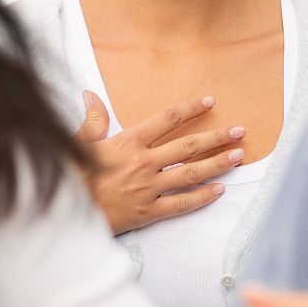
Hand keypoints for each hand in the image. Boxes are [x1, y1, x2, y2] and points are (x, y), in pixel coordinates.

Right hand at [74, 91, 244, 233]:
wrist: (68, 212)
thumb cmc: (73, 176)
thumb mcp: (80, 143)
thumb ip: (92, 119)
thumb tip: (90, 94)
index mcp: (130, 142)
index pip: (168, 119)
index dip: (191, 109)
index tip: (210, 101)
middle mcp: (145, 162)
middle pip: (189, 146)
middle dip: (217, 137)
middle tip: (239, 131)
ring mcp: (150, 188)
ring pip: (191, 173)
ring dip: (218, 164)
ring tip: (238, 156)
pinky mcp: (150, 211)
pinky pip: (182, 203)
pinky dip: (202, 197)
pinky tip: (220, 190)